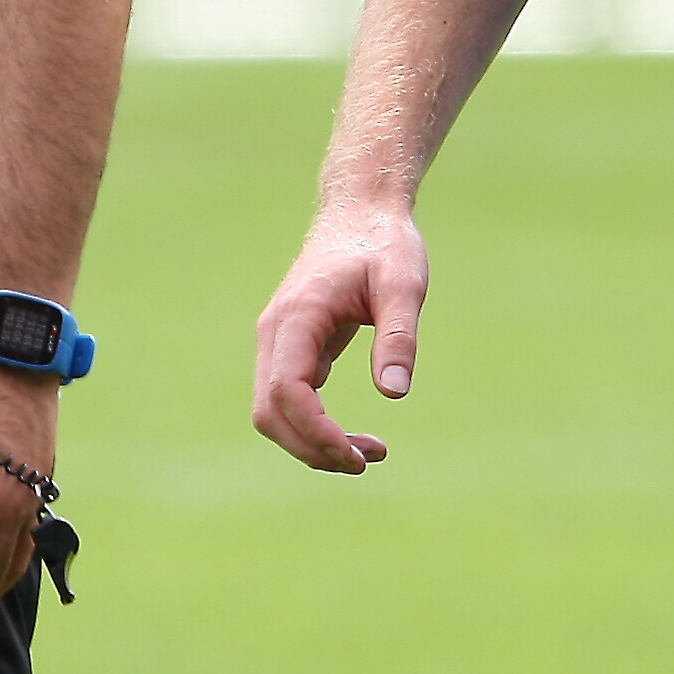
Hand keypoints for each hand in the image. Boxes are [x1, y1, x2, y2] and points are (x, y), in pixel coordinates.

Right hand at [250, 205, 425, 472]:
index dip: (314, 430)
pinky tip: (354, 437)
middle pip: (269, 411)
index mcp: (298, 315)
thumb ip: (398, 335)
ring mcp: (279, 341)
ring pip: (274, 410)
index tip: (355, 453)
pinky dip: (314, 427)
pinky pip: (290, 399)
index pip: (286, 389)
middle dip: (310, 448)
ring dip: (312, 443)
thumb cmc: (385, 243)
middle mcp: (276, 332)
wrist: (361, 211)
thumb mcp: (403, 283)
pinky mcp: (292, 348)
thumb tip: (393, 394)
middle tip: (365, 462)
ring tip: (368, 455)